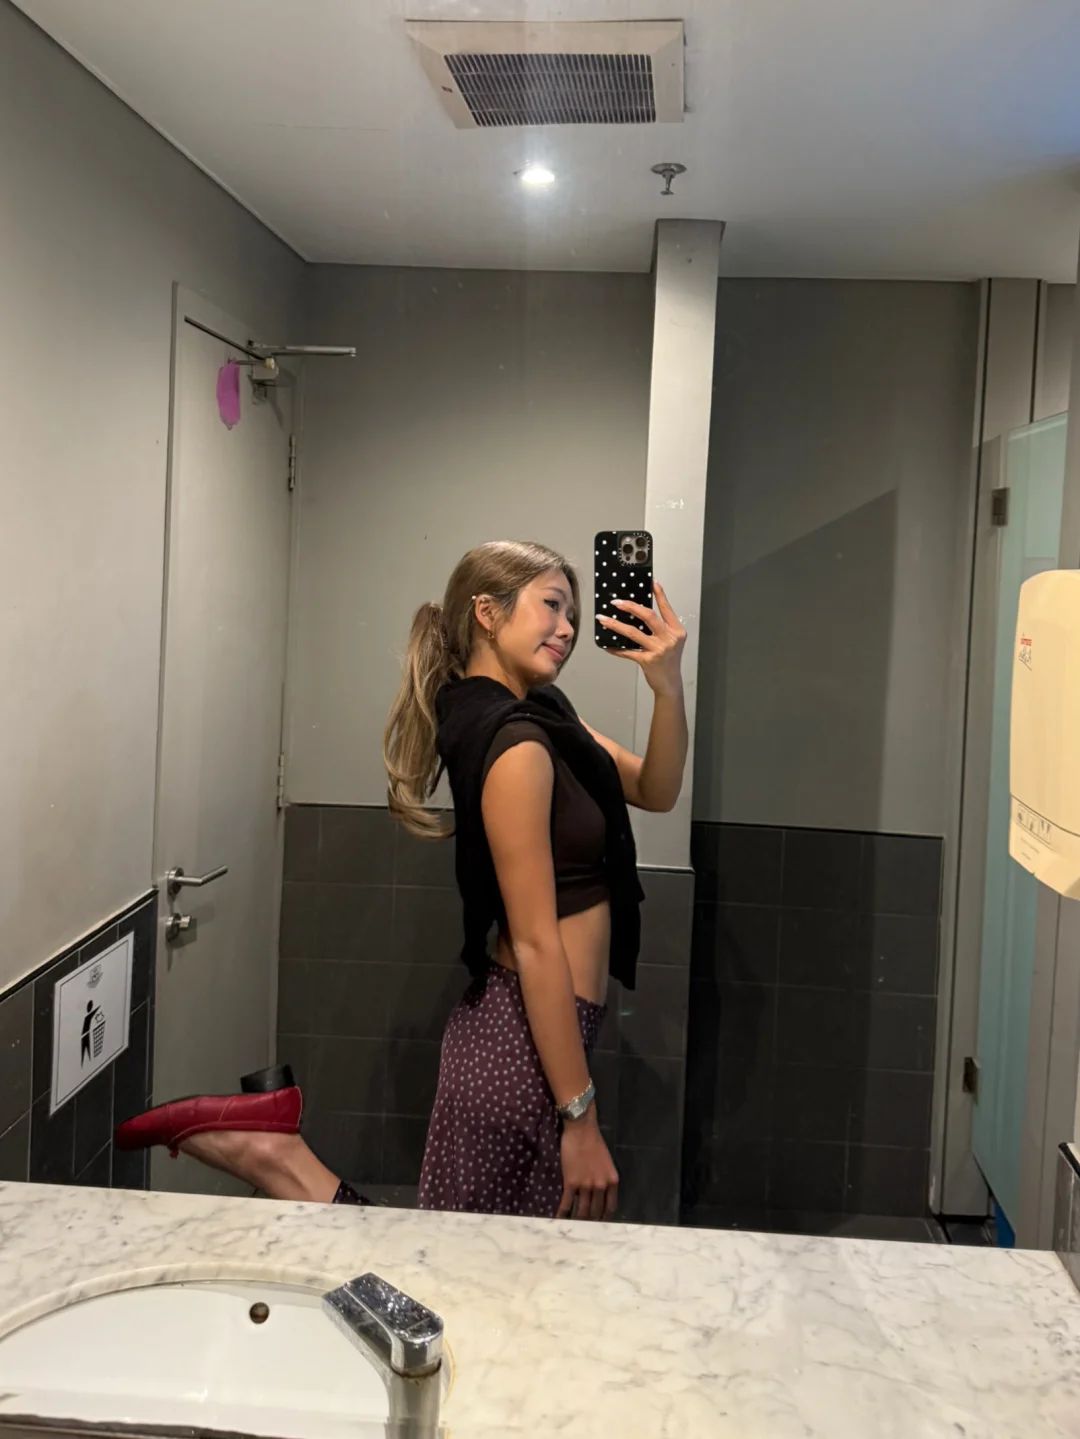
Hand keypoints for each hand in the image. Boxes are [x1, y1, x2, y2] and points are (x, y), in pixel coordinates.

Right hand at [558, 1113, 618, 1219]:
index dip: (604, 1217)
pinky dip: (563, 1214)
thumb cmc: (594, 1143)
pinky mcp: (571, 1183)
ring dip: (577, 1220)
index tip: (599, 1222)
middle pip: (595, 1212)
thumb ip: (606, 1179)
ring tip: (573, 1226)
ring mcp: (585, 1186)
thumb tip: (600, 1194)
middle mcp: (600, 1186)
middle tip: (584, 1227)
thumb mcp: (607, 1163)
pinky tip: (559, 1219)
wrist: (581, 1130)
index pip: (610, 1208)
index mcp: (612, 1181)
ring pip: (582, 1211)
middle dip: (590, 1221)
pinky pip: (567, 1203)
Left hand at [597, 580, 685, 696]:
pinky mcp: (647, 661)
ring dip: (616, 625)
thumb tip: (639, 613)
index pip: (666, 609)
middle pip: (648, 616)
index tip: (653, 582)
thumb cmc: (669, 661)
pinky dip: (615, 648)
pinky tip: (606, 645)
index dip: (660, 595)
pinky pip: (627, 651)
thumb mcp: (671, 641)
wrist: (671, 683)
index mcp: (676, 631)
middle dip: (631, 607)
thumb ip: (661, 628)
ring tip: (603, 619)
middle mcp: (669, 638)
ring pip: (633, 632)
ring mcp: (658, 650)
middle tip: (616, 602)